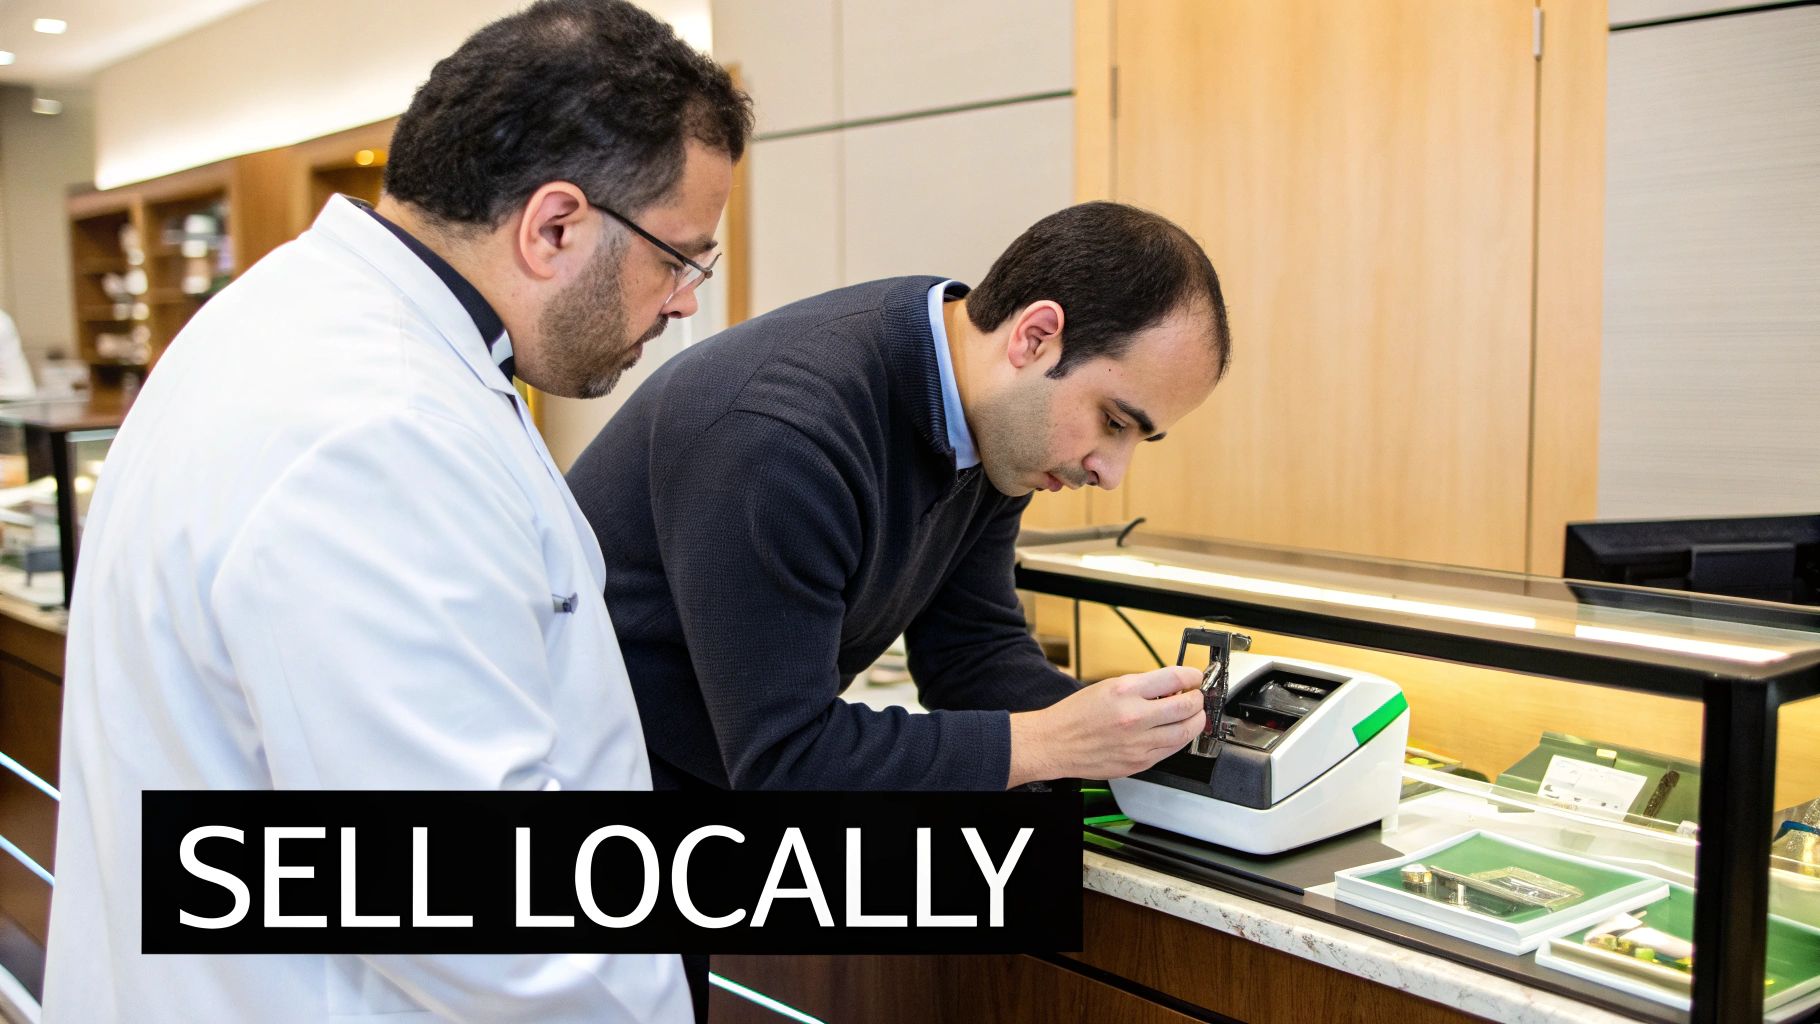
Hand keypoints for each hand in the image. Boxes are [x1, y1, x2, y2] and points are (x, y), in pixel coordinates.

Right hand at [1006, 666, 1205, 786]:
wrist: (1055, 744)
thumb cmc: (1076, 715)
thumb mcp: (1107, 687)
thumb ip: (1141, 687)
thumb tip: (1170, 688)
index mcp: (1125, 691)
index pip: (1174, 679)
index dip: (1192, 676)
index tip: (1195, 677)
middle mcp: (1134, 717)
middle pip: (1186, 706)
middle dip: (1198, 700)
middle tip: (1197, 697)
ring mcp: (1138, 743)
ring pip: (1185, 732)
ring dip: (1195, 721)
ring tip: (1192, 715)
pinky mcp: (1139, 763)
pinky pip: (1171, 750)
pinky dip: (1179, 738)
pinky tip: (1175, 732)